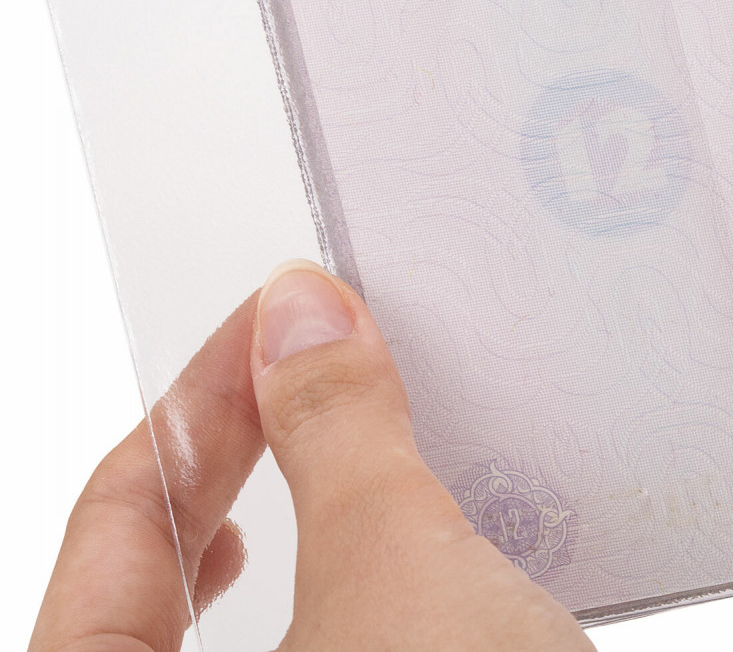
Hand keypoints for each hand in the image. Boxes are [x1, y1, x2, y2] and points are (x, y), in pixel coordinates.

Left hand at [27, 260, 595, 651]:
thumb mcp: (398, 580)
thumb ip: (334, 430)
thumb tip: (299, 305)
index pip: (119, 520)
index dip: (200, 399)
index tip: (275, 317)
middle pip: (167, 572)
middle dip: (249, 450)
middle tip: (313, 362)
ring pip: (259, 613)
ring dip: (313, 509)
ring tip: (363, 429)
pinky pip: (333, 639)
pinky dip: (368, 572)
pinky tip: (422, 539)